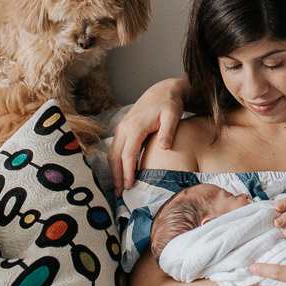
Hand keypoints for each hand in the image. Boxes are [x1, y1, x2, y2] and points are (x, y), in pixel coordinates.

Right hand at [107, 77, 188, 191]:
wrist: (163, 91)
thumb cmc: (170, 104)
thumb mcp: (173, 115)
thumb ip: (169, 131)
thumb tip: (165, 147)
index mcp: (135, 126)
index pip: (128, 154)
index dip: (127, 172)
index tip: (128, 187)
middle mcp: (124, 127)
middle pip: (115, 156)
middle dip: (116, 176)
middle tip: (119, 195)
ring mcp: (121, 128)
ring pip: (112, 153)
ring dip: (114, 171)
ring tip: (118, 188)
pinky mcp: (123, 129)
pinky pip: (116, 149)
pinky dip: (116, 163)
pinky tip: (121, 173)